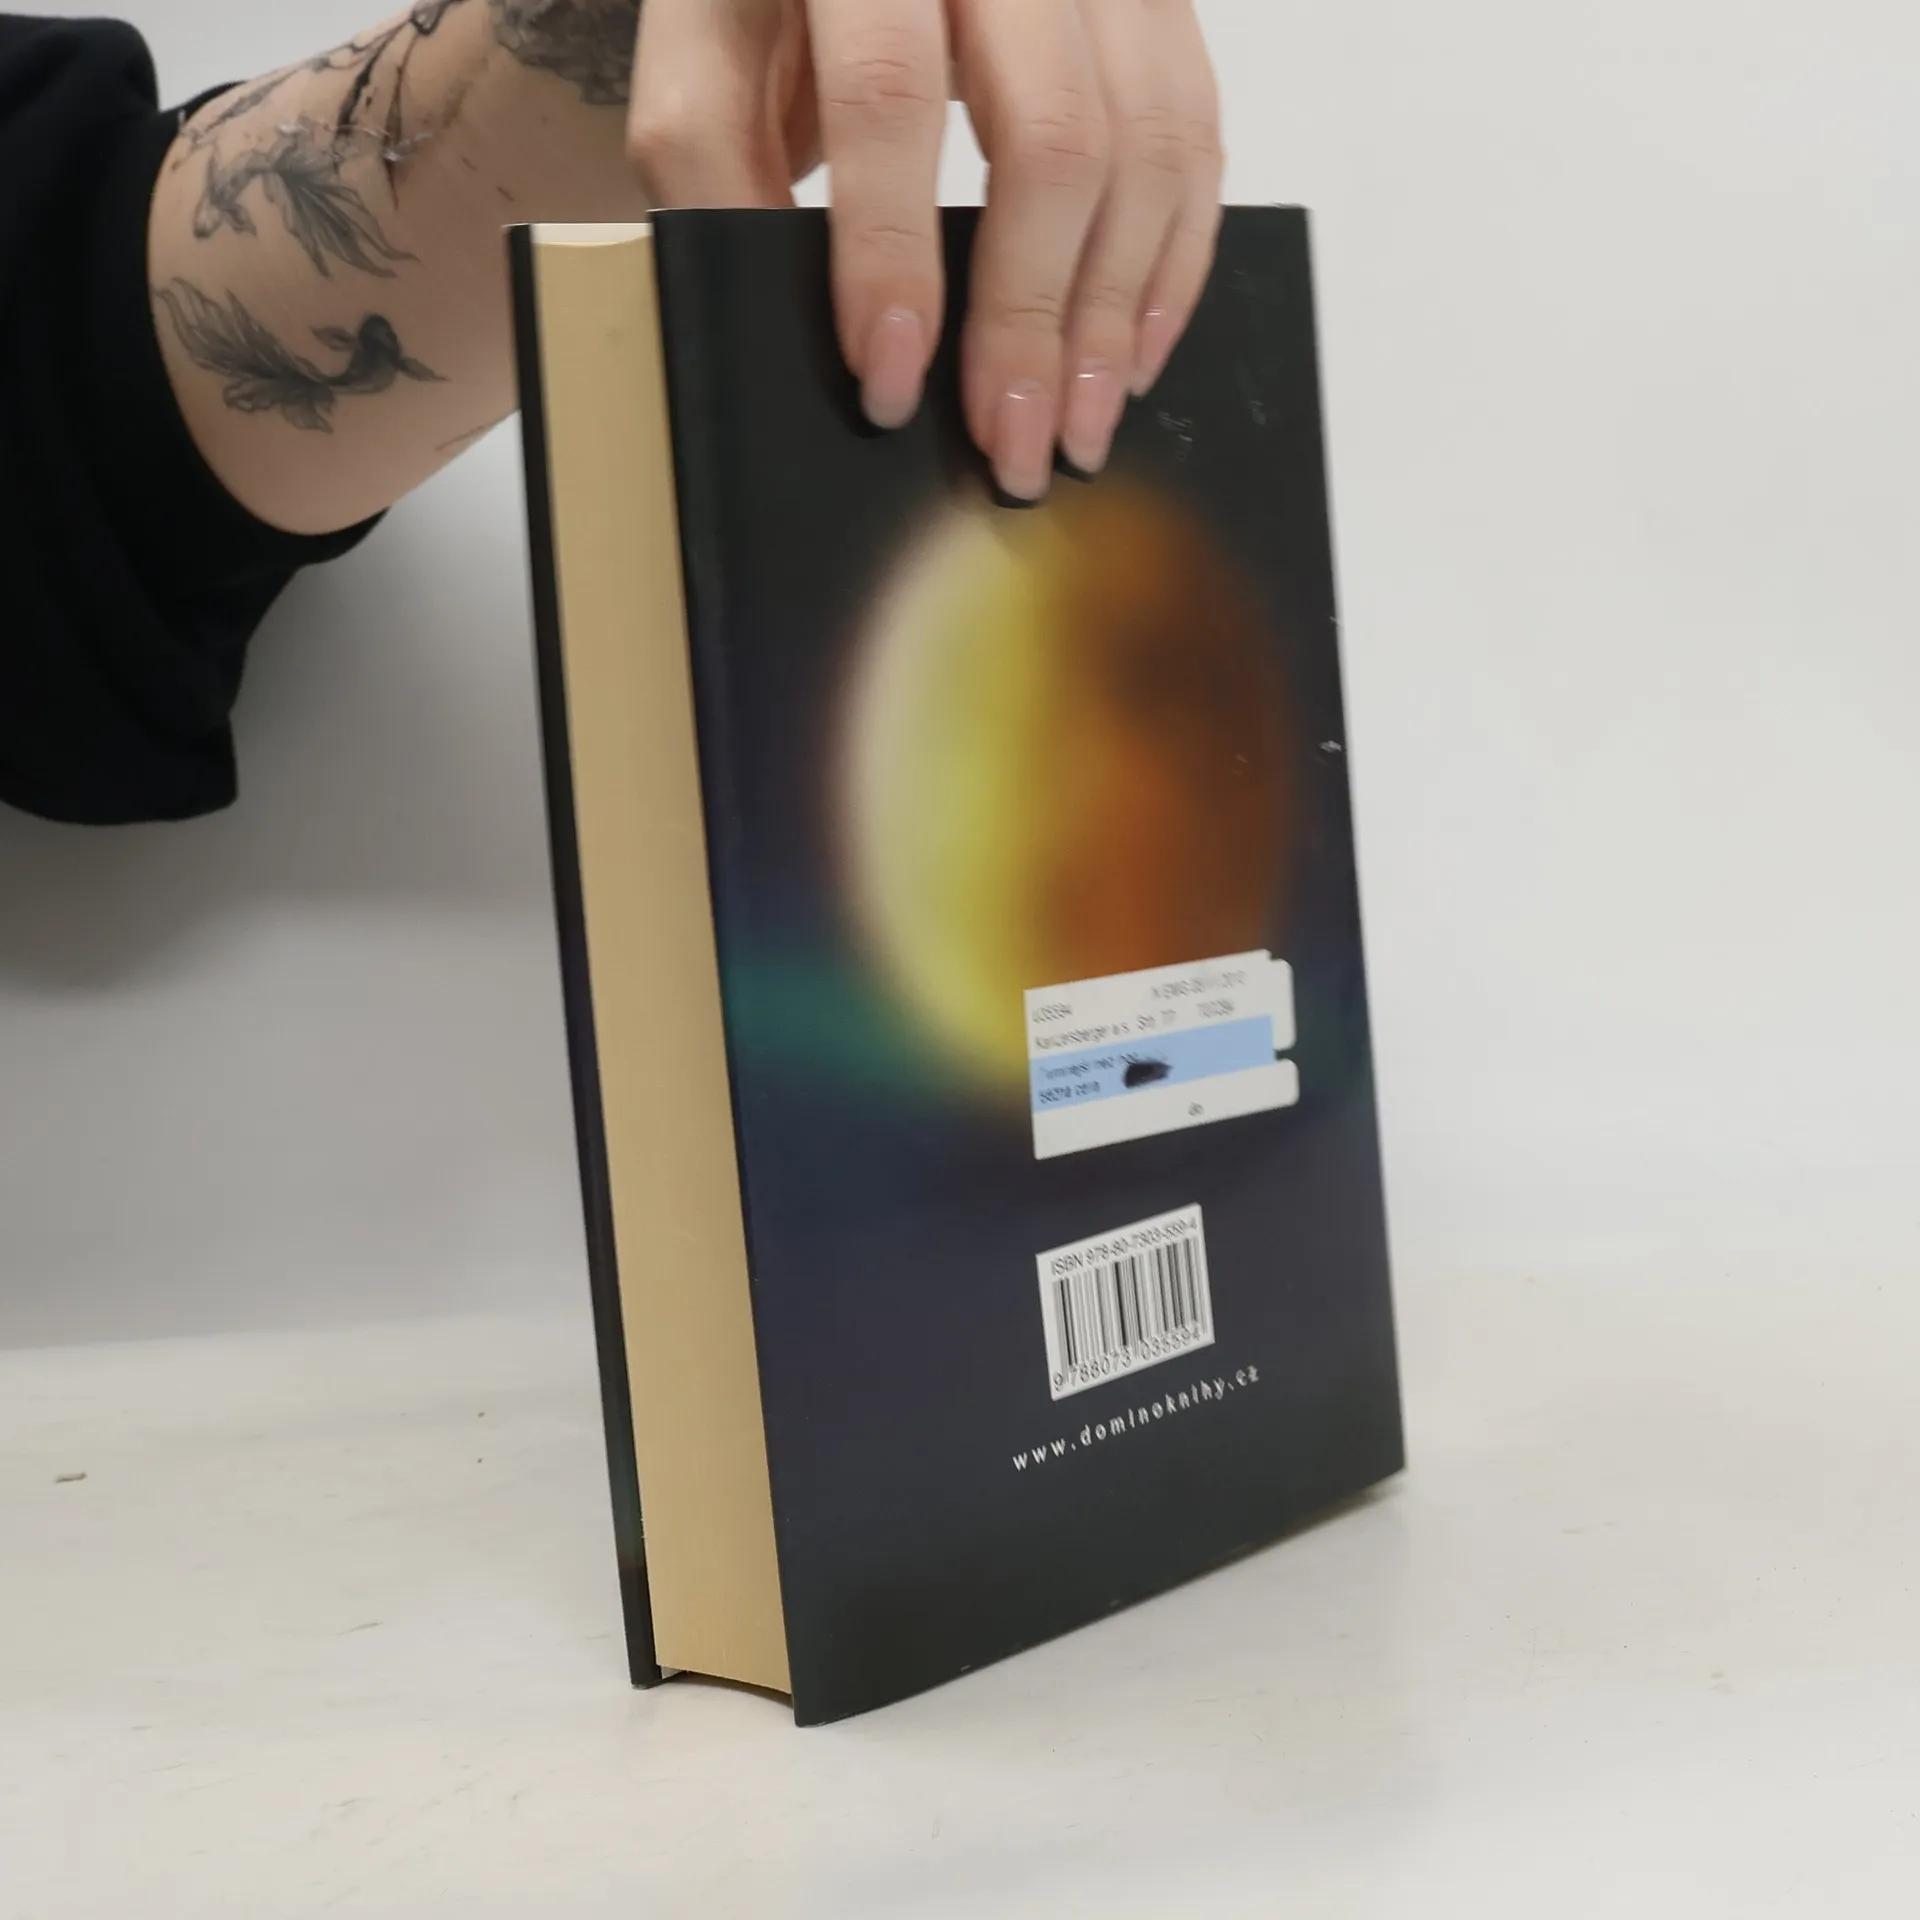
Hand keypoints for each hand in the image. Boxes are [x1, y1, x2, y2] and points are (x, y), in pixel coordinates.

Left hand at [626, 0, 1221, 500]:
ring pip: (1147, 145)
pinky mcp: (1158, 2)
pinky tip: (1134, 352)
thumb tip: (792, 333)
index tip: (889, 383)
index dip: (890, 253)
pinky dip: (1173, 260)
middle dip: (1033, 320)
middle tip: (1012, 446)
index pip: (889, 95)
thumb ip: (719, 176)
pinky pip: (1196, 135)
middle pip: (1052, 138)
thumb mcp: (703, 63)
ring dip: (1115, 313)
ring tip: (1080, 426)